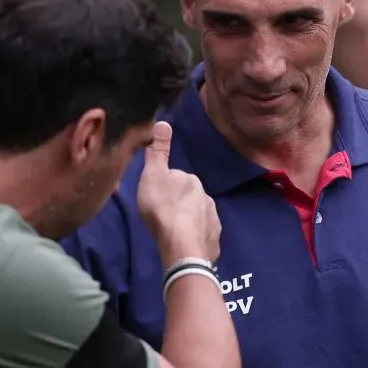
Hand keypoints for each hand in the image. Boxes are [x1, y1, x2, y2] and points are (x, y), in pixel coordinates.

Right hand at [137, 121, 220, 263]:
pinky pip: (203, 235)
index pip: (178, 178)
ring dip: (188, 221)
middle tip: (163, 215)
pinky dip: (195, 237)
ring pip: (198, 216)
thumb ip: (158, 152)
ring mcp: (213, 220)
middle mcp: (207, 197)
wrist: (182, 246)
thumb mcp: (153, 176)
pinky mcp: (214, 241)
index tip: (157, 197)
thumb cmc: (163, 208)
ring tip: (174, 232)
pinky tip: (185, 243)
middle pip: (190, 197)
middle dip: (179, 203)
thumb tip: (163, 122)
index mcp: (192, 180)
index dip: (166, 187)